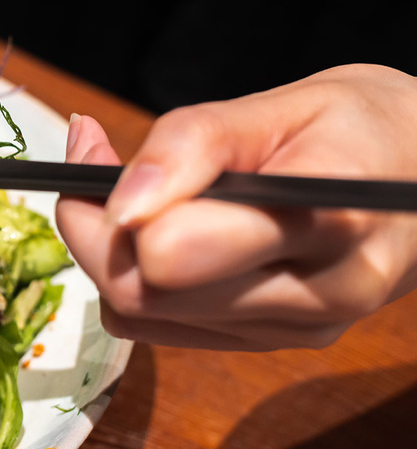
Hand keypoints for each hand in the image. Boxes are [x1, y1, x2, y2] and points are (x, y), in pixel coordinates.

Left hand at [55, 64, 416, 350]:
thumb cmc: (359, 129)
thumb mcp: (282, 105)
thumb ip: (194, 145)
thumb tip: (121, 202)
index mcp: (329, 222)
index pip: (179, 253)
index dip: (113, 209)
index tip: (91, 149)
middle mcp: (318, 294)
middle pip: (146, 293)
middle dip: (92, 228)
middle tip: (89, 163)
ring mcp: (295, 330)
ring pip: (144, 316)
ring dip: (107, 252)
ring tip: (123, 188)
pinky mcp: (269, 343)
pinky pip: (159, 326)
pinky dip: (132, 278)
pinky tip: (149, 228)